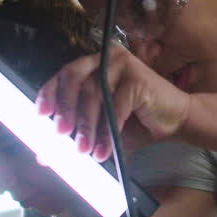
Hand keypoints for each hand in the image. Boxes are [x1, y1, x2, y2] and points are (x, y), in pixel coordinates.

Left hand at [36, 46, 190, 160]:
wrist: (176, 121)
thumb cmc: (137, 124)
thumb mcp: (100, 130)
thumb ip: (75, 136)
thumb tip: (43, 156)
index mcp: (93, 66)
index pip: (64, 75)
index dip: (49, 93)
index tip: (41, 115)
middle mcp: (106, 60)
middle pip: (74, 78)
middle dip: (65, 108)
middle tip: (61, 134)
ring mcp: (122, 65)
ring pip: (94, 95)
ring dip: (87, 127)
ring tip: (85, 152)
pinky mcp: (138, 77)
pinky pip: (116, 107)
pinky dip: (108, 132)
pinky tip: (105, 151)